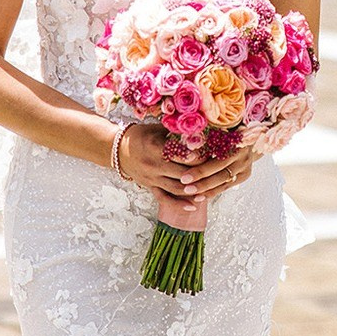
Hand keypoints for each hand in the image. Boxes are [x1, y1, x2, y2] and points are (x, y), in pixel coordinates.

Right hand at [115, 127, 254, 212]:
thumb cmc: (142, 135)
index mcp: (156, 147)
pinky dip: (179, 204)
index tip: (215, 153)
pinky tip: (193, 207)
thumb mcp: (158, 129)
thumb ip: (178, 132)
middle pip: (183, 173)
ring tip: (211, 190)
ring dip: (194, 191)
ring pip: (177, 188)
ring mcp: (152, 178)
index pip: (183, 154)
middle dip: (202, 173)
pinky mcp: (150, 187)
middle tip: (218, 171)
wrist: (118, 150)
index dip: (201, 155)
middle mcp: (154, 165)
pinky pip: (165, 199)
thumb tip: (204, 129)